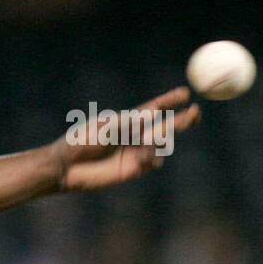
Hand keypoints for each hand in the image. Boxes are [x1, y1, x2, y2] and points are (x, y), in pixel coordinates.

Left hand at [52, 86, 200, 191]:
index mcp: (126, 121)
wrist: (66, 167)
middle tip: (196, 112)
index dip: (169, 101)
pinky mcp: (133, 170)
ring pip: (160, 145)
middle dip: (182, 119)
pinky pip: (152, 162)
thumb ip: (127, 123)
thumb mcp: (103, 127)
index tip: (185, 92)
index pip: (153, 108)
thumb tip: (152, 114)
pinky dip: (150, 158)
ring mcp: (135, 153)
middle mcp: (134, 136)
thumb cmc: (79, 142)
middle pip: (165, 125)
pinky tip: (141, 158)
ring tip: (146, 140)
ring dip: (158, 140)